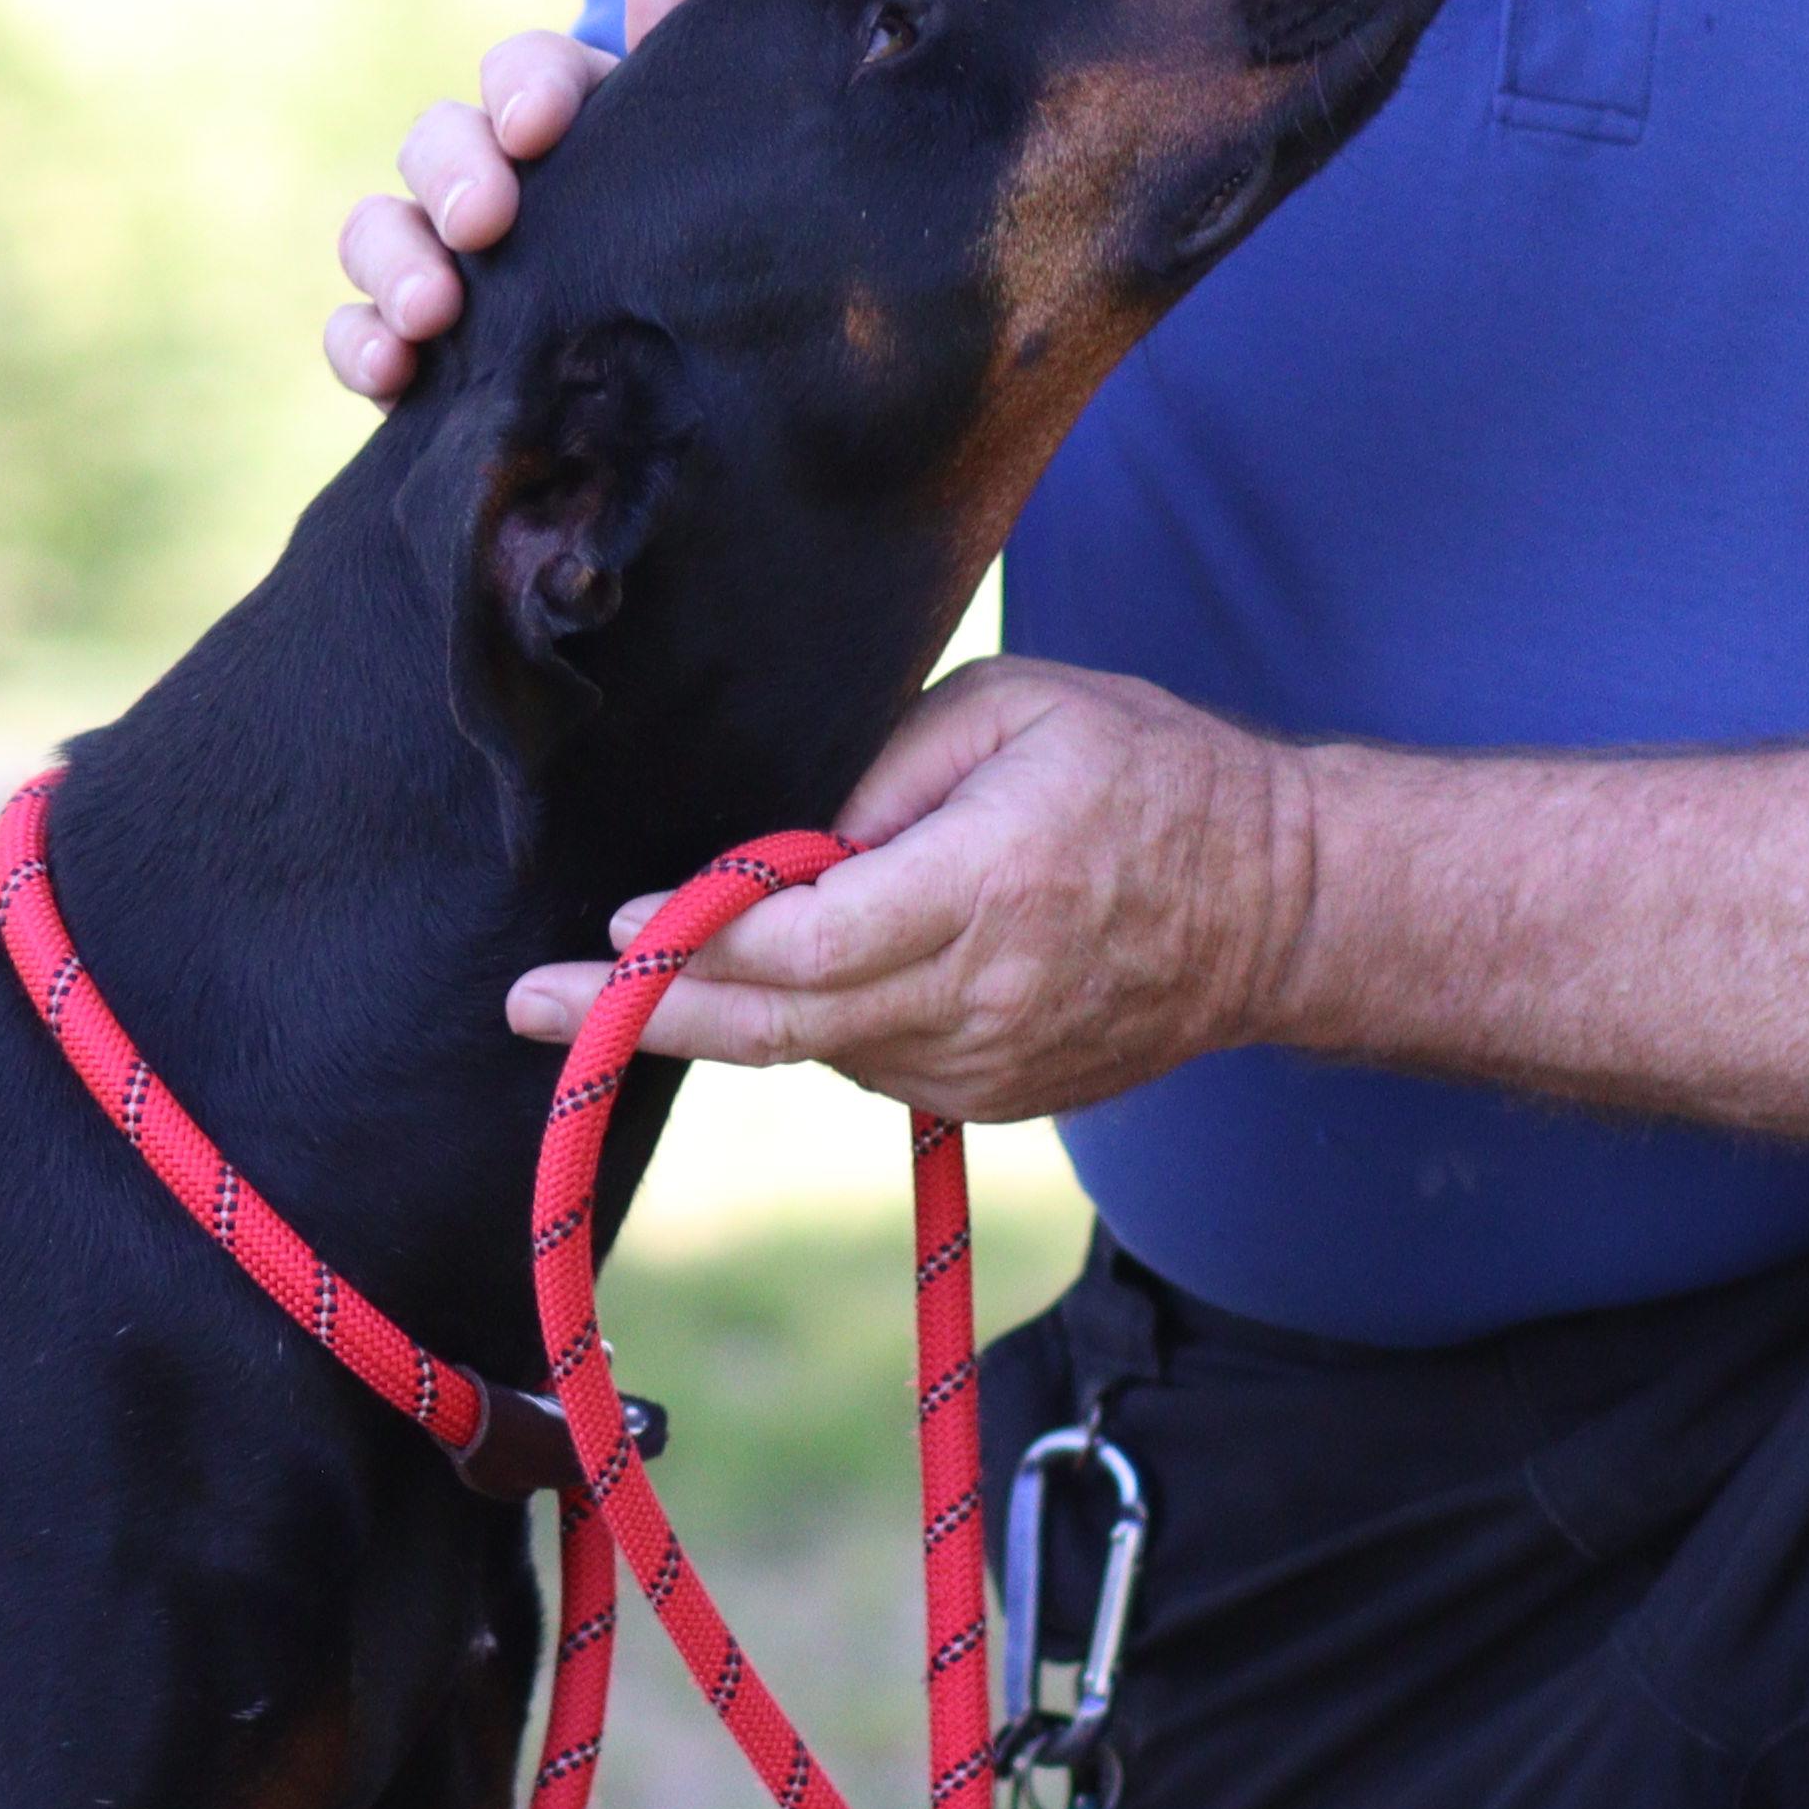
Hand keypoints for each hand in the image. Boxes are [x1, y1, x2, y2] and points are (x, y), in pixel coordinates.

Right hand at [324, 0, 709, 401]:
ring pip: (374, 232)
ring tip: (430, 313)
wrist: (667, 354)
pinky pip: (351, 331)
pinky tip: (392, 371)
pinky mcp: (399, 342)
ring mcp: (429, 258)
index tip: (538, 127)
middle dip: (449, 176)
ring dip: (394, 263)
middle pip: (433, 142)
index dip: (523, 88)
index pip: (520, 70)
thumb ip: (677, 60)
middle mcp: (476, 174)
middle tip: (481, 223)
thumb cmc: (679, 223)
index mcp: (553, 114)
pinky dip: (358, 345)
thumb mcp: (691, 149)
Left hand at [503, 660, 1322, 1120]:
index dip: (699, 940)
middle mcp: (980, 999)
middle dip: (641, 1018)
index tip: (620, 924)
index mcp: (987, 890)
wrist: (1280, 906)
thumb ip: (883, 767)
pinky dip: (812, 1021)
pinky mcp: (992, 1099)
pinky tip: (790, 976)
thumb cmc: (1144, 775)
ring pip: (814, 1048)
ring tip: (637, 972)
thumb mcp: (1016, 709)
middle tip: (527, 1009)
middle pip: (779, 1024)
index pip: (805, 940)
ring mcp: (988, 1066)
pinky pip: (866, 1061)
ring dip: (724, 1014)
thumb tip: (775, 846)